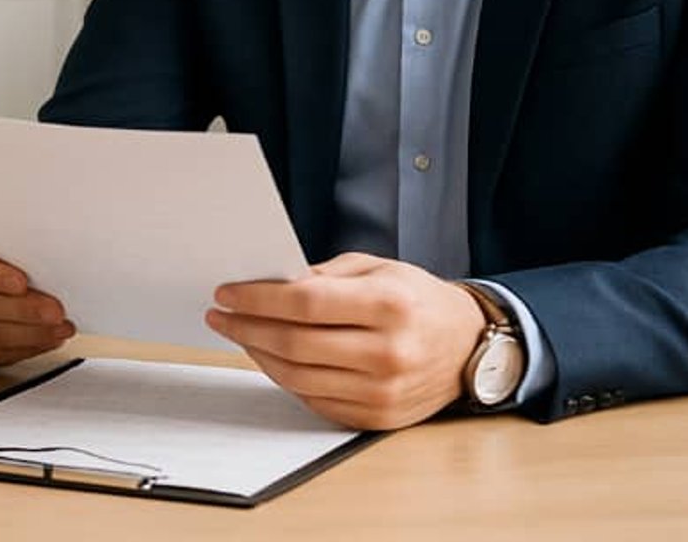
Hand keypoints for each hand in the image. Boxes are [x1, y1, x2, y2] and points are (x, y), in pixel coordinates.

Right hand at [0, 219, 73, 365]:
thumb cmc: (9, 244)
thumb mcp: (14, 231)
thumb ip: (24, 241)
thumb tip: (57, 255)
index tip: (22, 283)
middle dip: (21, 310)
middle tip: (55, 313)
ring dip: (26, 334)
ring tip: (57, 329)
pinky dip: (17, 350)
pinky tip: (41, 341)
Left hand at [206, 252, 485, 429]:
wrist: (467, 346)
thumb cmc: (417, 300)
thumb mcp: (378, 268)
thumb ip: (324, 275)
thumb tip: (269, 285)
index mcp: (389, 305)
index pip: (304, 303)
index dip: (257, 299)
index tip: (227, 293)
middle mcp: (388, 352)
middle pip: (294, 343)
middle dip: (246, 326)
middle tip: (220, 314)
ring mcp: (382, 391)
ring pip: (297, 377)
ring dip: (257, 354)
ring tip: (239, 334)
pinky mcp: (376, 418)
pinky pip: (314, 400)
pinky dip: (284, 379)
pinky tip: (269, 358)